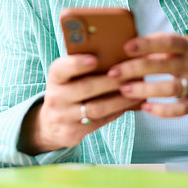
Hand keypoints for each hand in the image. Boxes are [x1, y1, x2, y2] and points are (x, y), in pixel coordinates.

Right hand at [18, 53, 141, 154]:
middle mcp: (56, 97)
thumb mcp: (67, 79)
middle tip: (130, 75)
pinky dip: (117, 112)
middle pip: (85, 88)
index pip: (61, 68)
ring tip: (137, 92)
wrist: (51, 124)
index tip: (94, 59)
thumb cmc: (67, 92)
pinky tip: (130, 105)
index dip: (77, 63)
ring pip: (96, 108)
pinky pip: (100, 121)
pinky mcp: (73, 132)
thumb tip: (116, 54)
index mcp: (55, 78)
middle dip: (110, 81)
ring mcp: (63, 116)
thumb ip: (82, 68)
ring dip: (119, 99)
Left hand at [107, 32, 187, 120]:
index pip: (167, 41)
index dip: (146, 43)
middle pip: (163, 65)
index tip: (125, 47)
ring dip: (144, 89)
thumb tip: (123, 44)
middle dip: (135, 69)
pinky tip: (144, 107)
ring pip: (170, 88)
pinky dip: (161, 110)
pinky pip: (179, 110)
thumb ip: (159, 44)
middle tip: (113, 73)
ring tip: (124, 90)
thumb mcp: (182, 47)